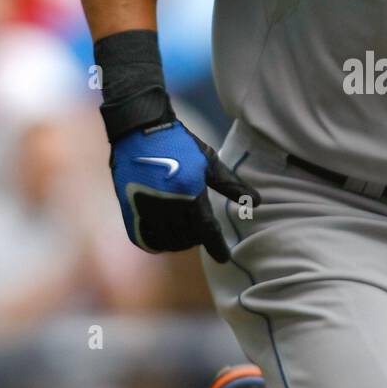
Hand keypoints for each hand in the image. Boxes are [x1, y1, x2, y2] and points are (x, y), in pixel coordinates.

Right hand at [109, 119, 257, 261]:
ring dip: (179, 242)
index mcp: (189, 192)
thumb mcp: (209, 161)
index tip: (224, 258)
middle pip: (187, 238)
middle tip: (201, 229)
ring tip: (185, 231)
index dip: (216, 247)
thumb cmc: (179, 144)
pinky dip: (158, 242)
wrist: (140, 129)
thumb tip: (256, 202)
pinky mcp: (130, 209)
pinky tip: (166, 234)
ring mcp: (145, 209)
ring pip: (167, 242)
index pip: (206, 230)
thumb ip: (231, 185)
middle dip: (198, 238)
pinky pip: (145, 239)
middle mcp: (166, 205)